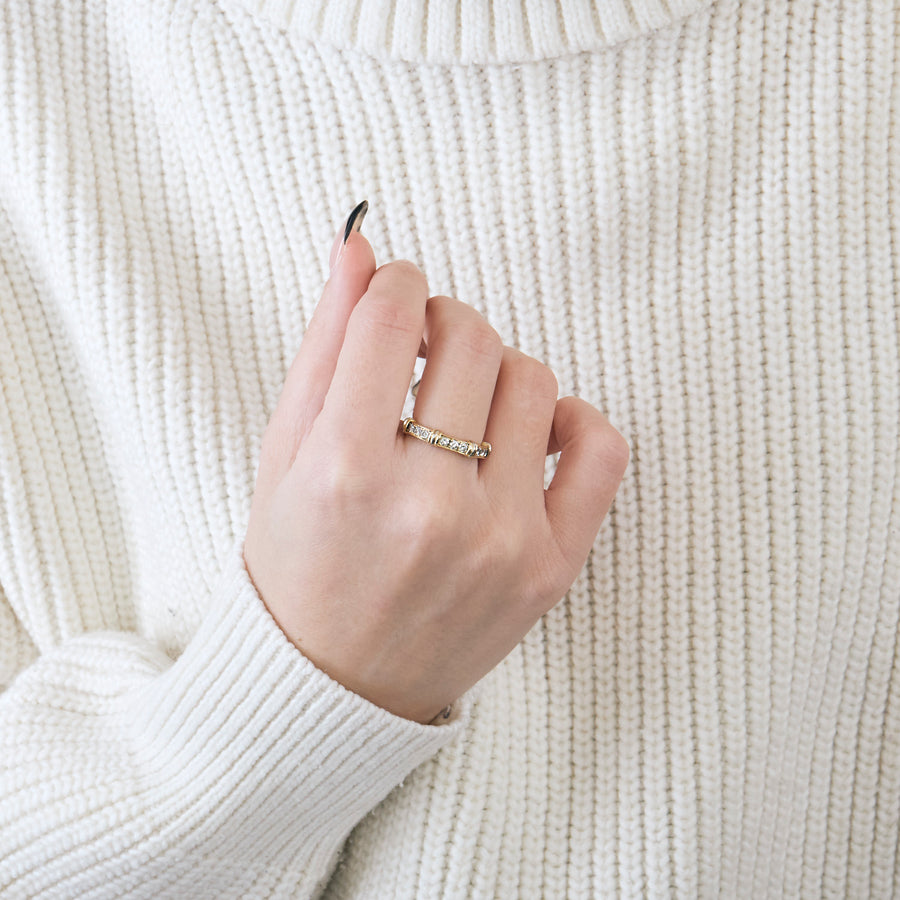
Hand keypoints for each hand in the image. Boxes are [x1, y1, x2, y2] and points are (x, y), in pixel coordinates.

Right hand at [243, 218, 628, 723]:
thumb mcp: (285, 453)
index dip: (397, 284)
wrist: (335, 685)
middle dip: (448, 321)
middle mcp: (428, 506)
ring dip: (498, 371)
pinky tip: (531, 434)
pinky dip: (572, 420)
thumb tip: (359, 246)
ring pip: (535, 381)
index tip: (397, 295)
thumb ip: (325, 343)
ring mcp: (499, 541)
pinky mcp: (550, 569)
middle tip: (429, 349)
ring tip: (465, 407)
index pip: (393, 318)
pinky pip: (601, 448)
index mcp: (344, 471)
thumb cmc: (298, 565)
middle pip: (474, 339)